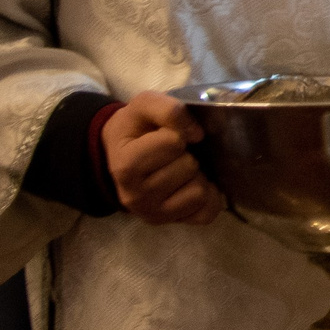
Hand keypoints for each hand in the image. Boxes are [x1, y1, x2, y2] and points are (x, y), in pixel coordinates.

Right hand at [105, 91, 224, 226]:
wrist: (120, 154)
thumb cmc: (136, 128)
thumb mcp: (144, 106)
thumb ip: (168, 110)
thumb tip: (196, 134)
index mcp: (125, 166)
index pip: (173, 143)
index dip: (175, 133)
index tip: (164, 135)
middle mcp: (136, 197)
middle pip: (188, 167)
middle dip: (186, 154)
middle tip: (172, 154)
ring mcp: (154, 214)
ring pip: (199, 190)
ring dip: (196, 175)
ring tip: (179, 169)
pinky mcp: (173, 223)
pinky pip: (207, 212)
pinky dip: (208, 197)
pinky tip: (192, 185)